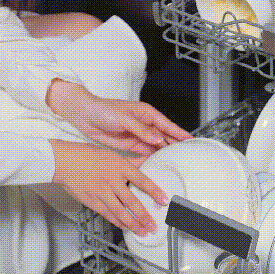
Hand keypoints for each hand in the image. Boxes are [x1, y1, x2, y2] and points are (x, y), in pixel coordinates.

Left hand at [47, 80, 192, 154]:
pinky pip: (145, 153)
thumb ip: (142, 129)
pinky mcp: (130, 145)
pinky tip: (159, 164)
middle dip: (176, 145)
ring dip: (165, 153)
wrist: (84, 116)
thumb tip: (158, 138)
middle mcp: (145, 125)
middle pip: (165, 137)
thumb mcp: (124, 118)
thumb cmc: (102, 109)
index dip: (180, 133)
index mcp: (146, 114)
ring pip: (156, 146)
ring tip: (176, 162)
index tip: (190, 140)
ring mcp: (138, 136)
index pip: (167, 125)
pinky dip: (152, 158)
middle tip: (187, 155)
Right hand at [50, 139, 166, 235]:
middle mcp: (111, 180)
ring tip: (142, 231)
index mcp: (119, 166)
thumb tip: (147, 161)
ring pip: (120, 212)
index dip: (154, 192)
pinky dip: (118, 222)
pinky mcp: (91, 201)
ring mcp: (101, 192)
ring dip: (133, 224)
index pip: (142, 181)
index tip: (164, 200)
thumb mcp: (111, 154)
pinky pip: (107, 214)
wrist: (62, 161)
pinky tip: (125, 227)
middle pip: (132, 201)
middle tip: (154, 225)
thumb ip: (130, 161)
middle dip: (144, 216)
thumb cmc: (85, 155)